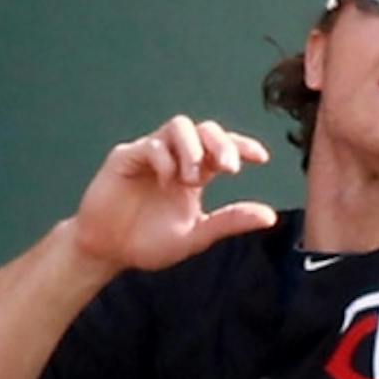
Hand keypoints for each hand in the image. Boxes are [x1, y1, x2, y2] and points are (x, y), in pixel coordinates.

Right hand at [72, 117, 277, 274]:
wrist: (109, 252)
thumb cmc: (150, 243)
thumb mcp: (196, 236)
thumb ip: (229, 221)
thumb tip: (270, 216)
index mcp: (195, 173)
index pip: (223, 149)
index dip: (242, 146)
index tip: (261, 158)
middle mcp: (176, 158)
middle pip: (205, 129)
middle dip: (221, 142)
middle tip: (228, 167)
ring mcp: (150, 154)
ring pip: (179, 126)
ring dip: (192, 148)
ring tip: (192, 179)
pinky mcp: (126, 157)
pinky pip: (151, 145)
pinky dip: (166, 158)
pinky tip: (168, 181)